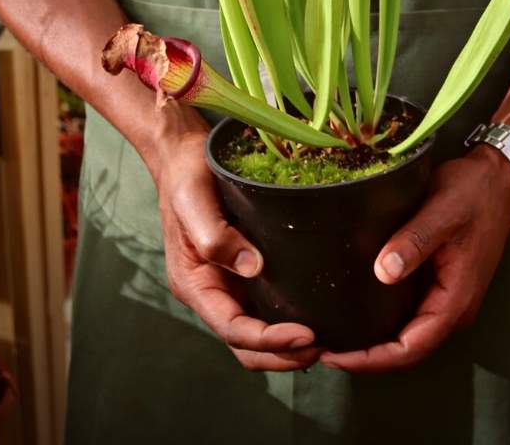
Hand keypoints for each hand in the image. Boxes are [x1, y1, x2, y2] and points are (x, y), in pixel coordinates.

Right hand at [152, 128, 322, 371]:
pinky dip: (287, 318)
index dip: (269, 340)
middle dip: (282, 354)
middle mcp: (212, 291)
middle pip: (245, 344)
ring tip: (325, 341)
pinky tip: (315, 313)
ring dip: (286, 344)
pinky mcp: (244, 269)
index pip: (233, 329)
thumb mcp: (193, 201)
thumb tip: (252, 267)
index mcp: (195, 284)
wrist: (184, 155)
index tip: (306, 335)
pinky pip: (265, 305)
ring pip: (257, 330)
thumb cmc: (186, 176)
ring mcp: (228, 283)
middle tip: (322, 348)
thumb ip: (215, 237)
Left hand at [320, 147, 509, 372]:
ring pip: (406, 334)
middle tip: (322, 350)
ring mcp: (447, 297)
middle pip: (406, 350)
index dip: (371, 359)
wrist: (497, 177)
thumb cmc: (473, 192)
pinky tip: (356, 309)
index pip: (410, 348)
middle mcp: (453, 307)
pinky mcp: (439, 283)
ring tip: (332, 336)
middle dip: (366, 356)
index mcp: (456, 299)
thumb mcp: (442, 210)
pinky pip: (409, 313)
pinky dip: (382, 320)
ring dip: (372, 341)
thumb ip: (414, 241)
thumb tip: (383, 272)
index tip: (334, 356)